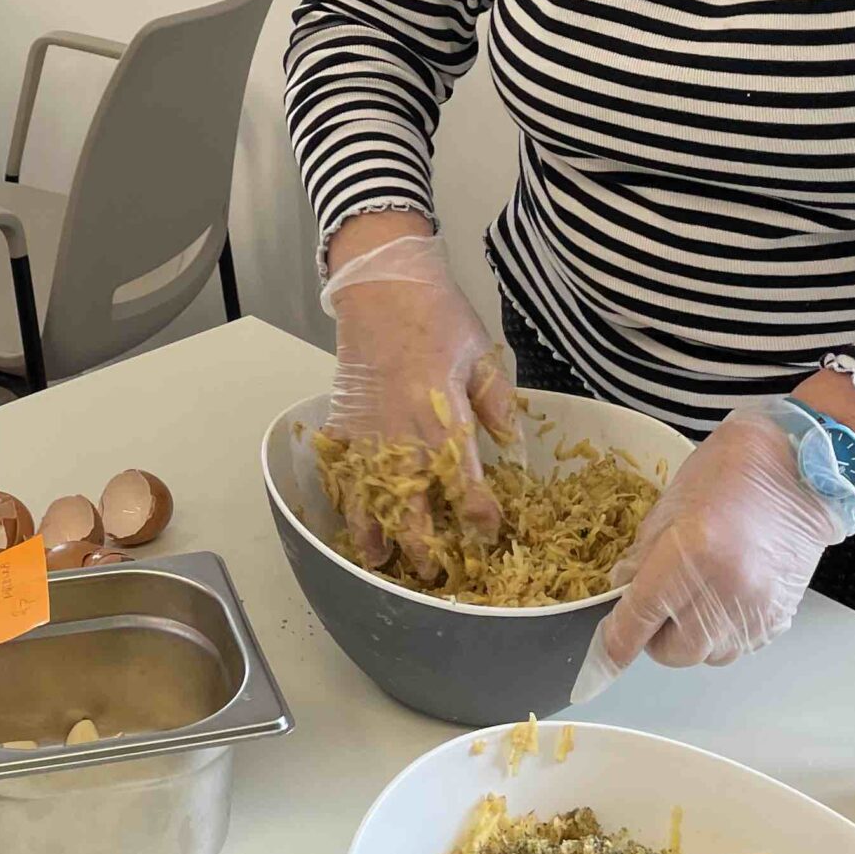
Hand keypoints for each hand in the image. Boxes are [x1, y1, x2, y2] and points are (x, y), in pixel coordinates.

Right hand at [319, 221, 517, 578]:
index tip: (488, 533)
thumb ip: (497, 404)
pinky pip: (340, 467)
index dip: (479, 517)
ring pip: (367, 496)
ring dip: (372, 532)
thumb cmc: (437, 314)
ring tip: (379, 561)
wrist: (382, 282)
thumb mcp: (482, 354)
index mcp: (444, 418)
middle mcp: (404, 435)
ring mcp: (367, 430)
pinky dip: (342, 493)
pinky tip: (347, 513)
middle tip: (433, 571)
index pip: (466, 485)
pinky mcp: (343, 419)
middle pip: (411, 506)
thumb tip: (514, 448)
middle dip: (421, 546)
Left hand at [569, 398, 852, 701]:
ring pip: (707, 656)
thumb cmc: (732, 472)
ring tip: (696, 598)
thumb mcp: (670, 504)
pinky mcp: (780, 618)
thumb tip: (624, 593)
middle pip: (674, 652)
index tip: (602, 661)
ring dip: (691, 638)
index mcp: (690, 554)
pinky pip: (738, 648)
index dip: (616, 644)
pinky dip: (723, 634)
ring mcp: (757, 608)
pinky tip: (725, 599)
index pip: (640, 618)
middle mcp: (725, 589)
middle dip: (656, 637)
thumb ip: (643, 557)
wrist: (798, 470)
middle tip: (657, 607)